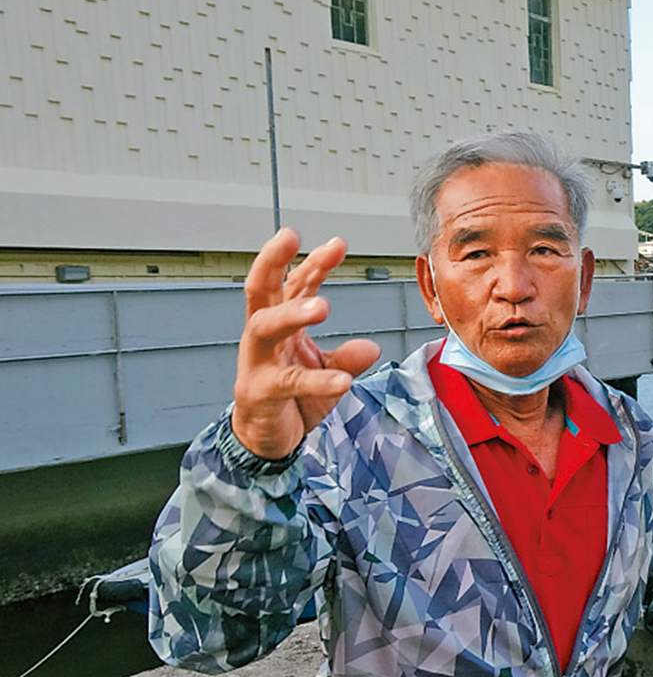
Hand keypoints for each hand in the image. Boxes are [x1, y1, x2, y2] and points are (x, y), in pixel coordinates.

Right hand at [231, 229, 381, 459]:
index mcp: (280, 325)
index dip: (313, 263)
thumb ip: (347, 358)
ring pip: (264, 327)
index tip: (338, 243)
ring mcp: (257, 362)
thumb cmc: (292, 398)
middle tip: (291, 237)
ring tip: (322, 306)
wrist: (266, 439)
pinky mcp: (259, 392)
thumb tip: (372, 348)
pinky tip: (342, 381)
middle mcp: (263, 336)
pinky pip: (288, 382)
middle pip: (259, 290)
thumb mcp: (327, 373)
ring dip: (292, 313)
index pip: (293, 284)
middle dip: (272, 261)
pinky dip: (317, 380)